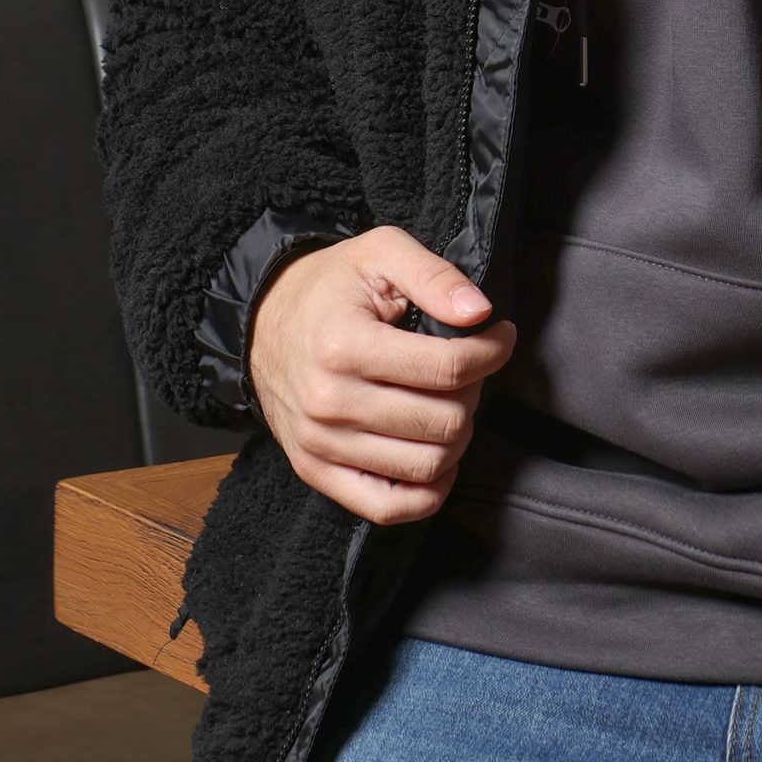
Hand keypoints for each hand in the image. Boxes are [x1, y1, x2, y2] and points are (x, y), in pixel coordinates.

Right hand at [245, 224, 516, 525]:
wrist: (261, 323)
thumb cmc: (328, 287)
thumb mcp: (380, 253)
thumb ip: (434, 275)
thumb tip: (480, 312)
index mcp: (346, 345)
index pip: (448, 368)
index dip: (492, 351)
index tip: (499, 336)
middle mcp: (330, 403)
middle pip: (444, 422)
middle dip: (474, 393)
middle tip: (467, 369)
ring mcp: (321, 444)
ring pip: (426, 466)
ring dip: (457, 438)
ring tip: (449, 404)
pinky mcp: (316, 471)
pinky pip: (388, 508)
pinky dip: (426, 492)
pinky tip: (435, 454)